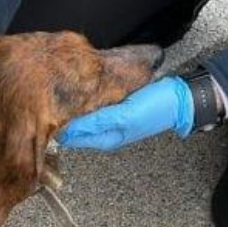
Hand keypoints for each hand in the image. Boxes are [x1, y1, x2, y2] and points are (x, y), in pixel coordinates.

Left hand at [57, 76, 193, 150]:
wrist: (180, 98)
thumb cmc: (157, 109)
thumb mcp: (125, 116)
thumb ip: (98, 121)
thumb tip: (71, 127)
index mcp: (106, 139)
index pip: (72, 136)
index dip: (58, 124)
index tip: (47, 108)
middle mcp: (106, 132)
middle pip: (76, 126)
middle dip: (63, 113)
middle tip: (50, 95)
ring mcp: (111, 120)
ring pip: (84, 114)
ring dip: (74, 104)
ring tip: (61, 89)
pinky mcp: (117, 108)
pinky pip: (95, 106)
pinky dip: (87, 98)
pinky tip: (82, 88)